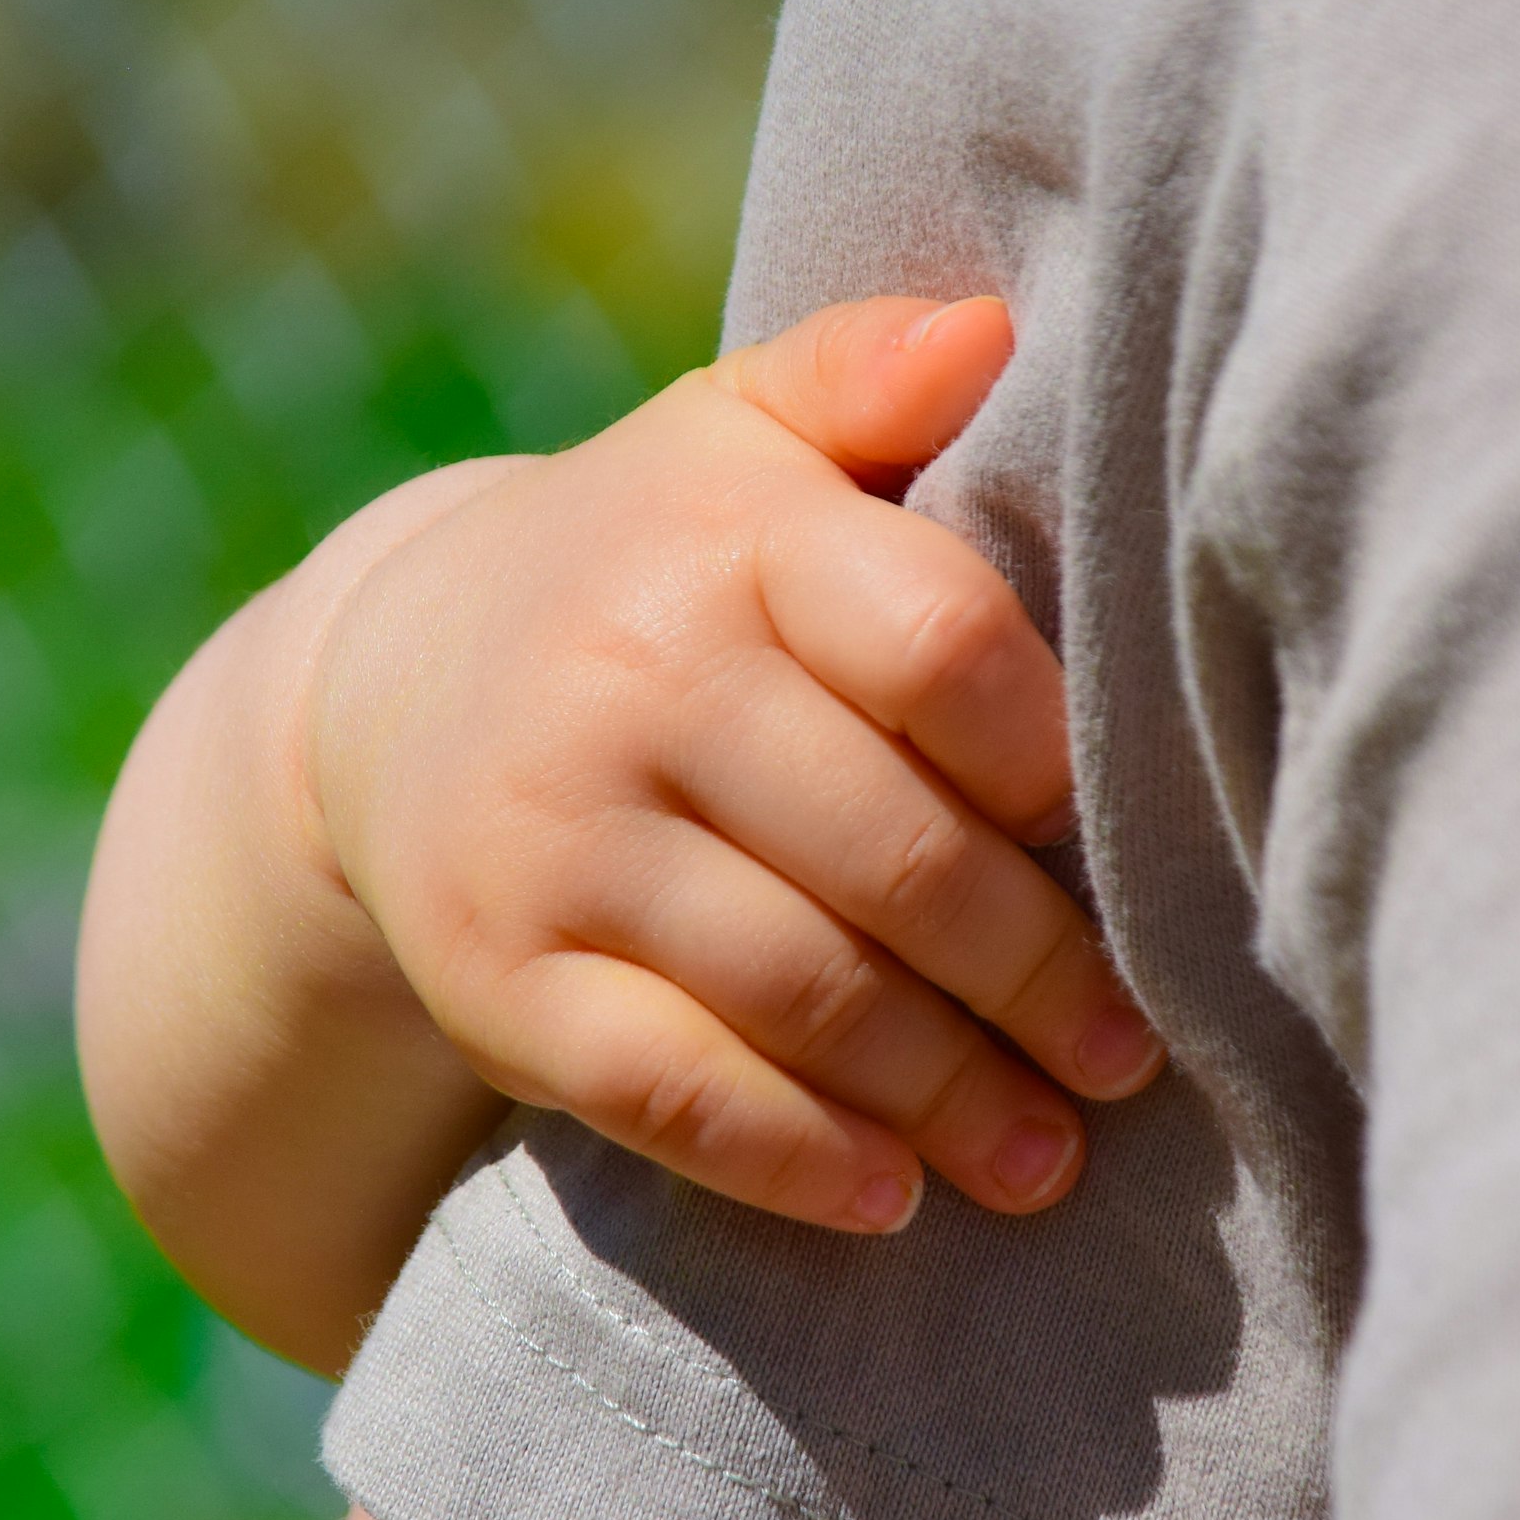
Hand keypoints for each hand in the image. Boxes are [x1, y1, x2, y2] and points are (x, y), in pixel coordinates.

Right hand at [303, 296, 1164, 1233]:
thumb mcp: (732, 439)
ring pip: (799, 993)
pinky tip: (894, 1192)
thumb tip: (996, 326)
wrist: (390, 690)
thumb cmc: (649, 560)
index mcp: (721, 538)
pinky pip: (671, 1093)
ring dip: (948, 1090)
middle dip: (1037, 971)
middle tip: (1130, 1047)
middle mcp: (630, 682)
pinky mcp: (497, 979)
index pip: (934, 644)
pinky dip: (796, 1158)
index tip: (1118, 829)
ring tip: (1053, 1152)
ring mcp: (553, 841)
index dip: (1046, 756)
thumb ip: (861, 374)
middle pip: (890, 855)